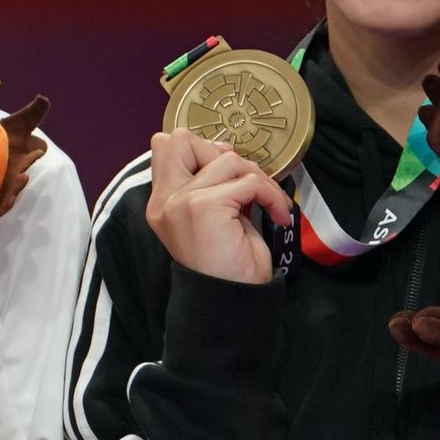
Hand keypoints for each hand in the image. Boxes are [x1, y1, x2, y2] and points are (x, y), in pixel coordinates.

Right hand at [142, 129, 295, 286]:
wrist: (229, 300)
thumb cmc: (225, 264)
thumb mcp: (210, 217)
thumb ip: (206, 184)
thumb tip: (223, 150)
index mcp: (161, 201)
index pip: (166, 145)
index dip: (200, 149)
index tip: (226, 176)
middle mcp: (165, 199)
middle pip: (184, 139)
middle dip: (225, 155)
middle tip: (244, 186)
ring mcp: (181, 201)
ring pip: (228, 159)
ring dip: (258, 179)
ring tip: (268, 205)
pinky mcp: (204, 206)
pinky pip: (250, 182)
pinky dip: (272, 196)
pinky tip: (278, 216)